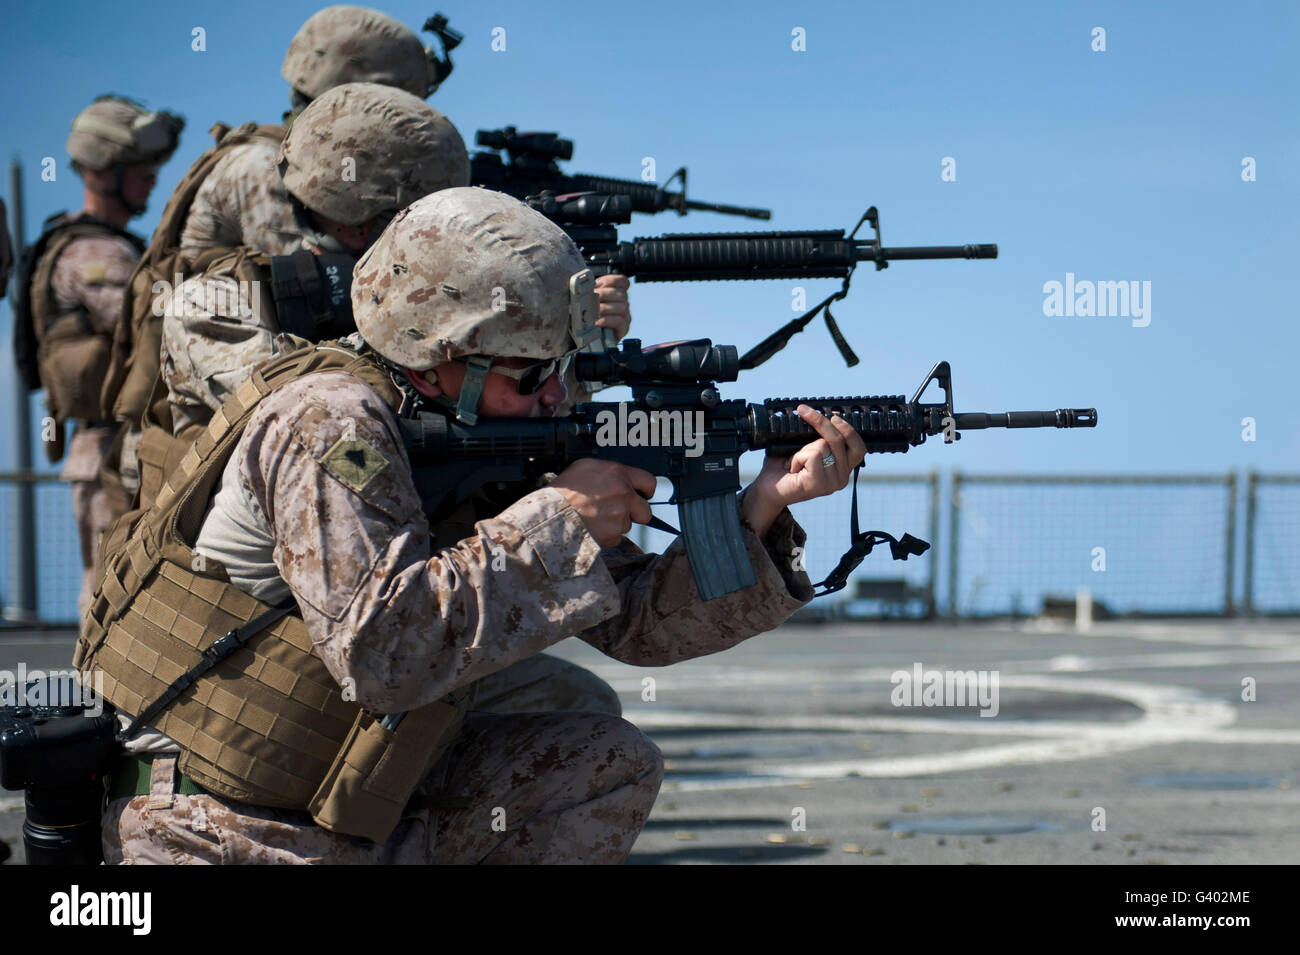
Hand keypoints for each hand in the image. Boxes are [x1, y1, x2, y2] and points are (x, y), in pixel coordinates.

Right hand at [551, 458, 655, 546]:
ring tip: (595, 519)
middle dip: (635, 514)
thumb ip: (608, 472)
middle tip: (620, 513)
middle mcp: (623, 493)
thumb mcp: (584, 467)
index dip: (646, 491)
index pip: (649, 482)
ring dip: (616, 525)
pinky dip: (607, 536)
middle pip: (646, 511)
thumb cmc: (563, 490)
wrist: (550, 513)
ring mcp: (620, 515)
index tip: (642, 496)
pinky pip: (617, 538)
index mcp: (618, 474)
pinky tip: (593, 528)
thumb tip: (618, 478)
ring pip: (628, 525)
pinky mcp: (613, 533)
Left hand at [594, 273, 630, 340]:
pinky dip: (607, 320)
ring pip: (622, 306)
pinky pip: (619, 321)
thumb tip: (590, 284)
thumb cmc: (589, 318)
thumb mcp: (589, 301)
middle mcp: (623, 304)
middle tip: (591, 298)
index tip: (599, 283)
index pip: (623, 282)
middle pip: (621, 293)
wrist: (588, 338)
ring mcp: (625, 317)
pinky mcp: (623, 329)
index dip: (612, 280)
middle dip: (604, 294)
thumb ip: (593, 290)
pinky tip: (598, 322)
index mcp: (617, 294)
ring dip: (604, 307)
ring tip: (592, 312)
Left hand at [741, 405, 865, 537]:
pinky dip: (798, 456)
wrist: (768, 489)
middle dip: (821, 422)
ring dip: (803, 449)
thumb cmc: (784, 467)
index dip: (849, 429)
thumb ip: (819, 438)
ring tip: (795, 462)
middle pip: (839, 440)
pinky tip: (793, 469)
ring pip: (822, 445)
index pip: (858, 447)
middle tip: (803, 410)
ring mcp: (832, 483)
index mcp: (843, 469)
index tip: (834, 416)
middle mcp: (842, 478)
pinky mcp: (820, 484)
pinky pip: (813, 454)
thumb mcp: (806, 448)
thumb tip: (825, 415)